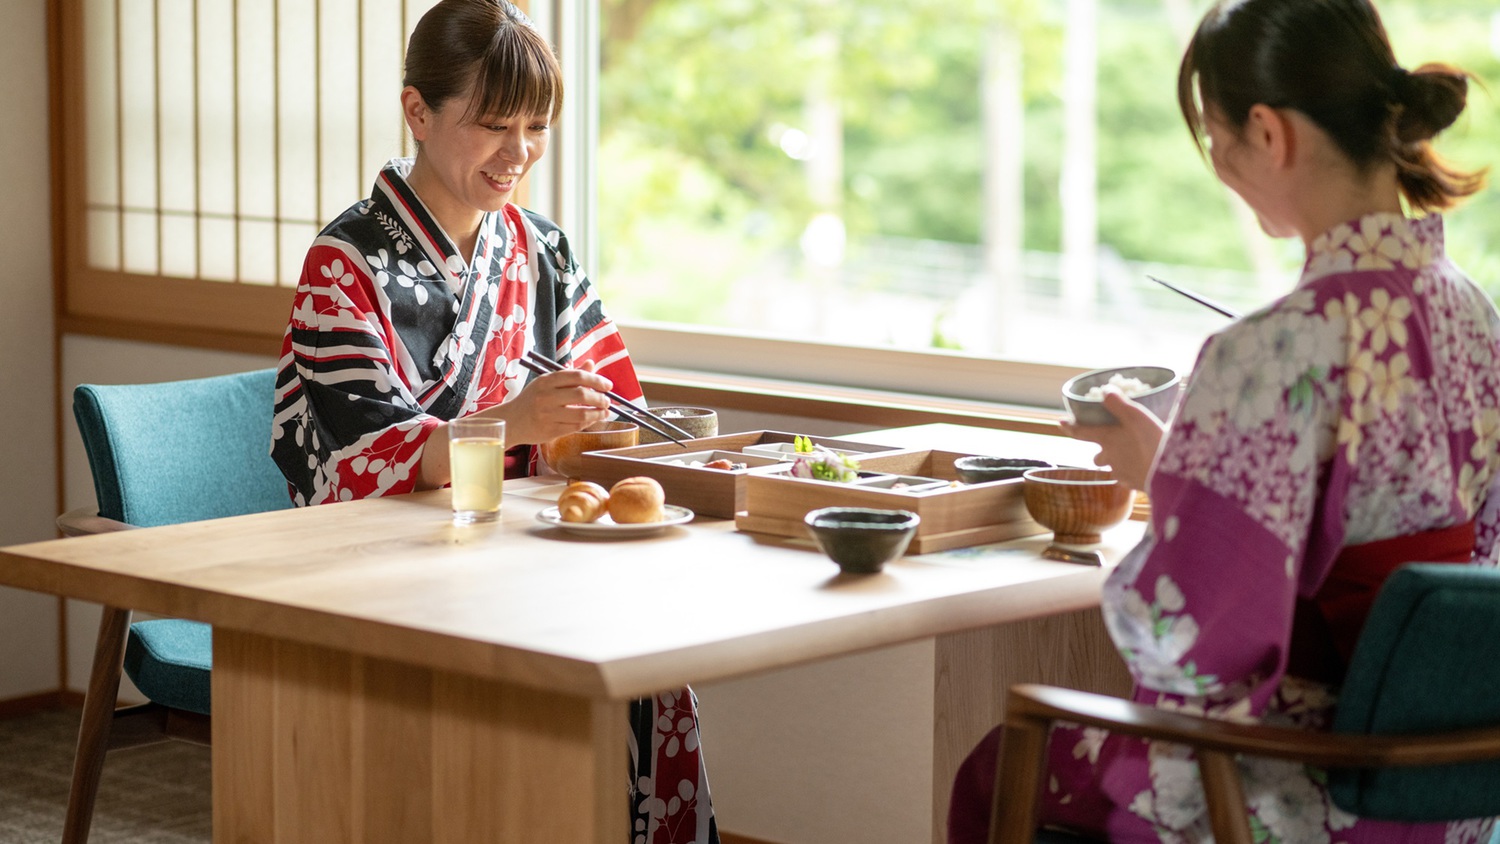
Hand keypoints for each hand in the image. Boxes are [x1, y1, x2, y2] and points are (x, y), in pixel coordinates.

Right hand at [482, 359, 614, 444]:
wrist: (511, 421)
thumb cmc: (532, 400)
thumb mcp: (547, 383)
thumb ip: (570, 375)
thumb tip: (591, 364)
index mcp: (546, 381)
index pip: (577, 376)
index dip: (596, 380)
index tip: (608, 385)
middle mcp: (546, 396)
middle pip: (581, 394)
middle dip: (600, 398)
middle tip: (607, 401)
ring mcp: (547, 415)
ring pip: (581, 414)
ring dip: (598, 413)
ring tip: (604, 412)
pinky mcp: (549, 431)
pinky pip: (575, 427)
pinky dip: (588, 423)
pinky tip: (592, 420)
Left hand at [1058, 387, 1164, 490]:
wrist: (1167, 473)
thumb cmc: (1150, 441)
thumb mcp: (1135, 415)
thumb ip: (1118, 402)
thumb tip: (1105, 390)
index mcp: (1106, 440)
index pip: (1081, 432)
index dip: (1070, 427)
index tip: (1060, 422)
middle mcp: (1109, 459)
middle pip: (1098, 457)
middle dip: (1101, 453)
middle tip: (1109, 447)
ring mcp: (1121, 474)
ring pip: (1114, 468)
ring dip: (1120, 463)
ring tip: (1134, 455)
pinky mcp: (1135, 485)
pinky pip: (1129, 478)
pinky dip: (1134, 472)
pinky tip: (1146, 467)